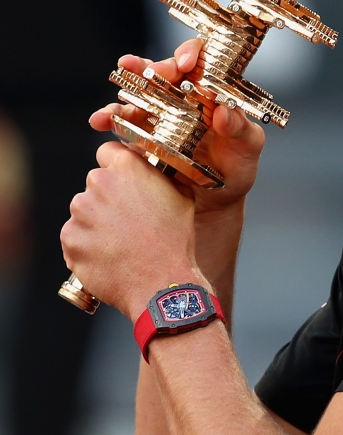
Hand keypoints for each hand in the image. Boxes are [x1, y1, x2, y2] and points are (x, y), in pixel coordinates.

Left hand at [61, 140, 200, 320]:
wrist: (161, 282)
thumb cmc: (174, 240)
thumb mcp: (181, 195)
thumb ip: (159, 174)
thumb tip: (151, 168)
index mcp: (126, 166)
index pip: (107, 152)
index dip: (117, 168)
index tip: (123, 183)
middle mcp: (99, 183)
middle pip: (96, 184)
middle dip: (107, 199)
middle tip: (127, 222)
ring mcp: (81, 211)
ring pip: (84, 212)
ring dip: (96, 223)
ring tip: (120, 244)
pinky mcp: (70, 238)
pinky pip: (75, 238)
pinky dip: (87, 246)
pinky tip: (109, 257)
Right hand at [89, 39, 265, 214]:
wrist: (209, 203)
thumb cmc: (234, 171)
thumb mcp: (247, 150)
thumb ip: (241, 130)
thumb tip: (224, 109)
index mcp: (211, 92)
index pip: (201, 60)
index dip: (192, 53)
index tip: (187, 64)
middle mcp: (182, 96)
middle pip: (165, 69)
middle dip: (156, 66)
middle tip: (154, 72)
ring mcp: (158, 112)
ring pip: (139, 89)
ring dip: (127, 84)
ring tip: (120, 84)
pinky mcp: (138, 131)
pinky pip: (120, 119)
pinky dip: (108, 117)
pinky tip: (100, 120)